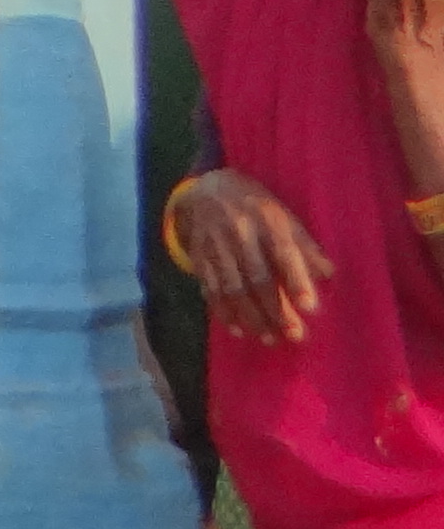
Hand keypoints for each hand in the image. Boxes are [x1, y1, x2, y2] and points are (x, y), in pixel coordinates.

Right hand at [172, 166, 330, 344]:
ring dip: (251, 316)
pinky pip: (209, 287)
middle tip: (294, 335)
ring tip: (269, 338)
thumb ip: (305, 245)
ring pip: (233, 287)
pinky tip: (236, 329)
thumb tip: (329, 275)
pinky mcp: (199, 255)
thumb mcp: (283, 216)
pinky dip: (222, 311)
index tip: (310, 308)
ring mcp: (216, 245)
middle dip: (276, 309)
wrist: (206, 189)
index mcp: (266, 221)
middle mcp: (240, 233)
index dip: (296, 281)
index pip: (284, 254)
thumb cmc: (256, 206)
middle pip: (258, 277)